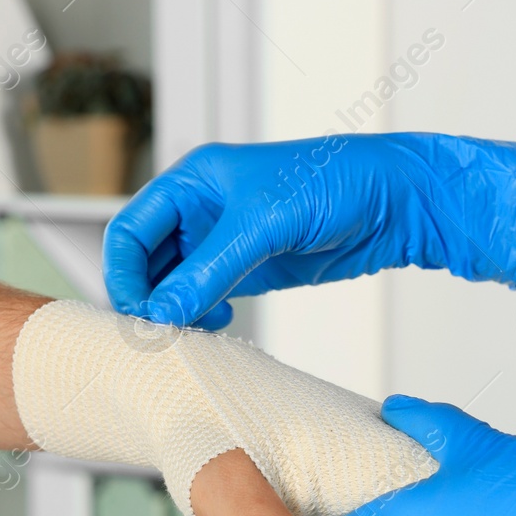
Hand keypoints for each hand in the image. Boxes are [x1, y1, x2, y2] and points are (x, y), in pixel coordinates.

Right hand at [103, 134, 515, 327]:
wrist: (392, 203)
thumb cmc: (332, 183)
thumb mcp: (263, 224)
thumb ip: (210, 270)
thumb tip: (163, 312)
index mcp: (191, 182)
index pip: (129, 231)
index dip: (124, 273)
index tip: (141, 313)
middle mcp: (200, 212)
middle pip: (145, 264)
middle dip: (148, 298)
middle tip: (164, 333)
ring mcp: (222, 244)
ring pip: (174, 286)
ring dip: (175, 313)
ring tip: (193, 333)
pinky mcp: (249, 271)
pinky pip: (206, 299)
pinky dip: (201, 318)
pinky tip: (219, 327)